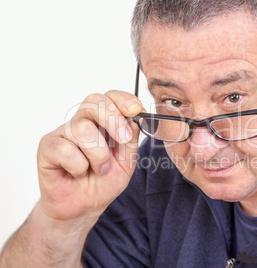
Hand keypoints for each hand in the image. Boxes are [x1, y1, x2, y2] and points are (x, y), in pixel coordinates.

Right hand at [36, 90, 142, 225]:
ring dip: (98, 155)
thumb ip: (131, 140)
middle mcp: (82, 121)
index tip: (136, 109)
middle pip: (94, 102)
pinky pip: (66, 150)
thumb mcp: (127, 161)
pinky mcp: (47, 147)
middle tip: (123, 140)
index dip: (123, 99)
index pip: (110, 97)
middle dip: (113, 120)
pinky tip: (77, 173)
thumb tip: (135, 120)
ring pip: (83, 129)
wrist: (84, 207)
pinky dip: (78, 167)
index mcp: (103, 121)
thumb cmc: (103, 181)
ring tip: (99, 169)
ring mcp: (63, 133)